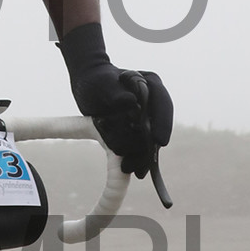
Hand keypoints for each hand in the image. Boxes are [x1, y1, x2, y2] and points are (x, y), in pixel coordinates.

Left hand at [59, 23, 173, 176]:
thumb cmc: (95, 79)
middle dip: (152, 146)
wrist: (87, 82)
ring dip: (144, 154)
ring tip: (136, 172)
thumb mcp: (102, 83)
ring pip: (151, 137)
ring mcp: (146, 114)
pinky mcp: (137, 126)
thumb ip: (115, 92)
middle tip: (145, 163)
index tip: (159, 140)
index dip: (162, 122)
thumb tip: (130, 102)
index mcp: (150, 83)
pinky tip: (131, 168)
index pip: (162, 103)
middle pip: (159, 125)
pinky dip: (136, 155)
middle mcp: (153, 100)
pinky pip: (141, 142)